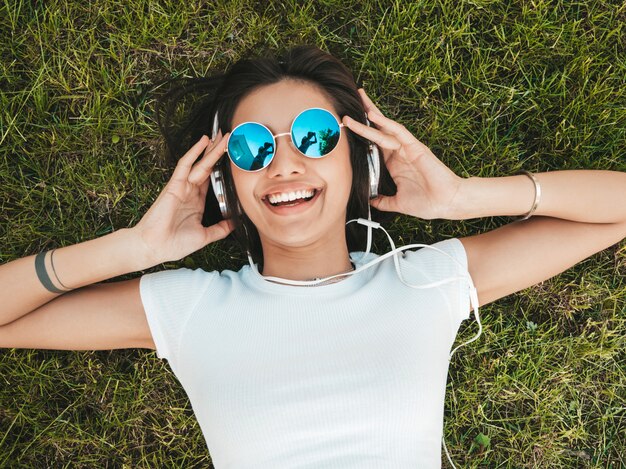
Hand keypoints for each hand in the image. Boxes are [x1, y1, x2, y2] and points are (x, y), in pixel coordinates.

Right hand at [133, 133, 233, 264]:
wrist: (155, 248)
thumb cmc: (175, 244)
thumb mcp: (205, 236)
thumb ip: (221, 229)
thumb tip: (236, 223)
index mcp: (197, 201)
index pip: (213, 179)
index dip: (222, 167)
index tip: (233, 157)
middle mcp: (190, 191)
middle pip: (208, 167)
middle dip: (218, 152)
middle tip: (229, 137)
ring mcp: (182, 187)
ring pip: (200, 163)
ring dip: (211, 149)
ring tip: (222, 135)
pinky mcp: (174, 185)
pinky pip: (185, 165)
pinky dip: (194, 152)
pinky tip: (203, 141)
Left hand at [343, 89, 465, 219]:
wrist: (446, 204)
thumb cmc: (427, 203)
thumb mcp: (398, 203)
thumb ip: (383, 201)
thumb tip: (371, 202)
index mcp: (394, 164)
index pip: (374, 144)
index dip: (362, 134)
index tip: (348, 126)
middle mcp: (399, 153)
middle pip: (378, 130)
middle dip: (365, 116)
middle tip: (352, 102)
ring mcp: (407, 148)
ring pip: (385, 128)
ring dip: (371, 115)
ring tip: (359, 101)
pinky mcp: (416, 147)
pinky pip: (399, 132)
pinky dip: (386, 123)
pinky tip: (373, 116)